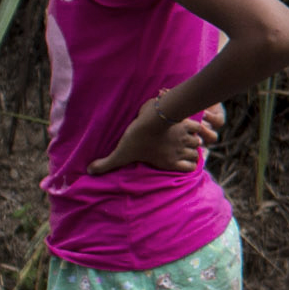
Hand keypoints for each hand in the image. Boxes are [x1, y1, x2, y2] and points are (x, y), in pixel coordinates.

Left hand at [89, 98, 219, 173]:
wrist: (153, 118)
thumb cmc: (138, 138)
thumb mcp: (121, 152)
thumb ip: (107, 164)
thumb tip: (89, 172)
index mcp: (169, 160)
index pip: (189, 168)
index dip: (188, 164)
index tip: (183, 160)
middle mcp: (180, 151)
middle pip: (195, 154)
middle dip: (191, 152)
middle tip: (183, 148)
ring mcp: (185, 137)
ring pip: (198, 142)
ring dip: (194, 140)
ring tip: (187, 137)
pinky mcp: (186, 123)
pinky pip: (199, 127)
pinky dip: (197, 127)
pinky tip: (191, 124)